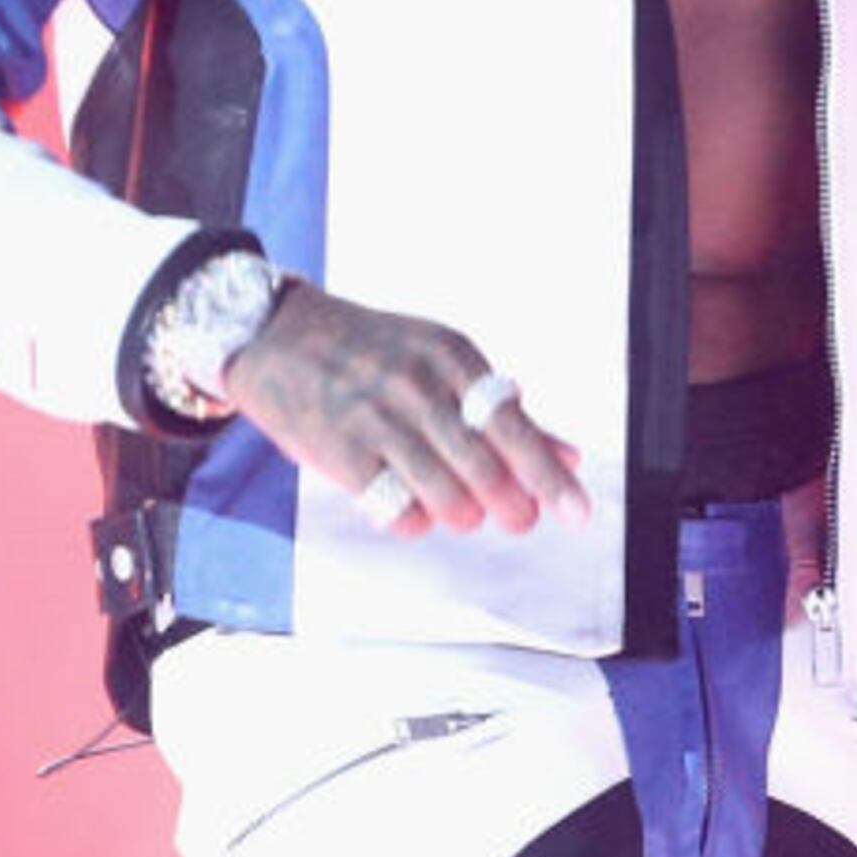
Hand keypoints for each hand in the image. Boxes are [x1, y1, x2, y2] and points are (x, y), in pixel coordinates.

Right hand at [222, 285, 591, 536]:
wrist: (277, 336)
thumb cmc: (376, 352)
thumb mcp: (443, 360)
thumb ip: (505, 410)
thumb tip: (570, 456)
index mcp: (452, 356)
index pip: (514, 424)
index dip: (549, 476)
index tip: (579, 514)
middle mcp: (417, 386)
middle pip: (486, 469)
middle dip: (514, 506)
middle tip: (520, 518)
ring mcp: (375, 420)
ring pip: (446, 497)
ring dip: (466, 516)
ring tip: (465, 511)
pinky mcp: (338, 453)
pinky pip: (396, 511)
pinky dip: (416, 520)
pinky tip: (416, 507)